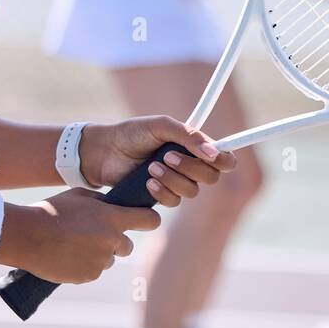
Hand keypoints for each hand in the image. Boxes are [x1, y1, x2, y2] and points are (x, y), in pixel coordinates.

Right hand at [10, 188, 161, 284]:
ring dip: (98, 254)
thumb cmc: (52, 211)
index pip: (149, 221)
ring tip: (74, 244)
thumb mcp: (79, 196)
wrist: (28, 236)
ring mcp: (100, 260)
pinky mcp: (88, 275)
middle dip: (116, 242)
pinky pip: (93, 271)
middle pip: (127, 246)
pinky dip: (85, 265)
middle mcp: (112, 241)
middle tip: (94, 235)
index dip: (149, 220)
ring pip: (108, 259)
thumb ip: (102, 201)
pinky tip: (67, 255)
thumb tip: (114, 204)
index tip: (145, 220)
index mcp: (113, 218)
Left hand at [80, 116, 235, 204]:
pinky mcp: (162, 196)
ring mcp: (177, 182)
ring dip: (172, 179)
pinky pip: (174, 202)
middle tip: (167, 156)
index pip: (224, 158)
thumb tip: (213, 152)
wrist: (104, 152)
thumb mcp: (160, 126)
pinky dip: (162, 191)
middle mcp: (190, 165)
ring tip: (150, 167)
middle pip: (211, 177)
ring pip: (192, 191)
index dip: (224, 160)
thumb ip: (188, 135)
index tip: (211, 157)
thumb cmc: (132, 133)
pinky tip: (147, 182)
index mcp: (194, 146)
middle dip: (190, 167)